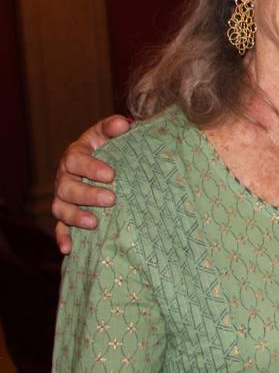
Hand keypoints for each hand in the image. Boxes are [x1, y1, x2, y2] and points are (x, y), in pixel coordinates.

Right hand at [51, 114, 131, 253]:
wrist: (105, 166)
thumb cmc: (111, 149)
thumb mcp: (110, 136)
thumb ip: (113, 128)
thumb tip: (124, 123)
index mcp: (75, 155)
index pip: (76, 159)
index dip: (90, 167)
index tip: (111, 175)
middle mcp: (65, 176)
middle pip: (67, 187)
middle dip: (88, 194)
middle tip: (111, 199)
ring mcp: (64, 197)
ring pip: (61, 208)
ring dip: (75, 216)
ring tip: (94, 223)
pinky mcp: (66, 215)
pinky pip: (60, 228)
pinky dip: (62, 238)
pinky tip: (69, 249)